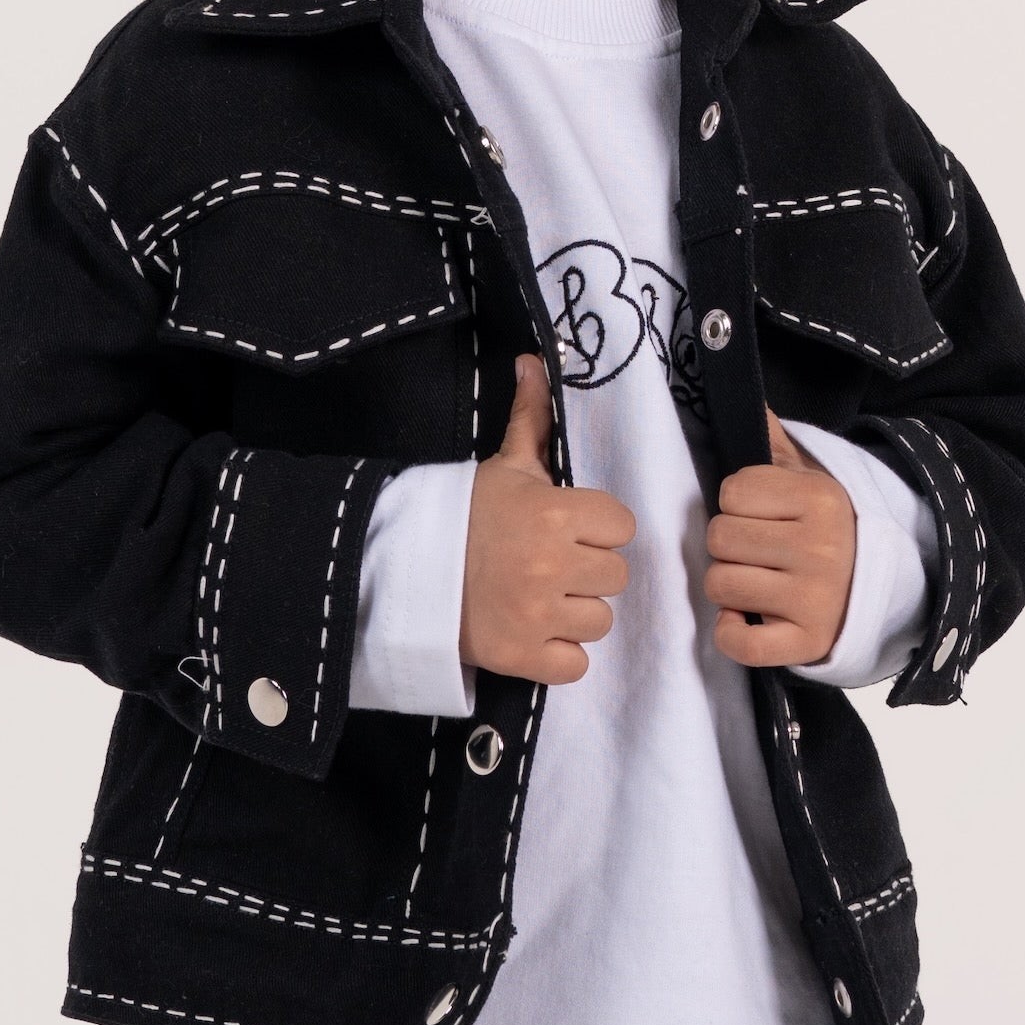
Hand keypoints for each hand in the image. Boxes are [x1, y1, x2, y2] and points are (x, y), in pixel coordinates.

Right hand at [461, 357, 635, 684]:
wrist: (402, 573)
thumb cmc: (463, 516)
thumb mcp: (502, 466)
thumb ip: (532, 419)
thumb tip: (535, 360)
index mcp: (554, 512)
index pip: (622, 526)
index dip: (598, 528)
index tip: (568, 528)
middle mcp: (552, 564)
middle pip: (616, 576)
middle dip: (588, 571)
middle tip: (550, 565)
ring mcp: (538, 615)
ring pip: (601, 621)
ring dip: (576, 613)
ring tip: (539, 598)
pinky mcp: (524, 658)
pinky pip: (576, 664)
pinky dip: (559, 654)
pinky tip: (533, 632)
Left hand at [701, 411, 857, 668]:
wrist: (878, 589)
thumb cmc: (825, 530)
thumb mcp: (809, 479)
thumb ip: (773, 441)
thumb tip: (747, 398)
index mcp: (820, 500)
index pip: (731, 492)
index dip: (737, 504)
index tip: (764, 516)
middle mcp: (819, 548)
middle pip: (719, 537)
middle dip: (730, 545)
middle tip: (759, 552)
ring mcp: (813, 600)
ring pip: (719, 584)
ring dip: (729, 587)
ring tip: (760, 583)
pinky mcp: (805, 643)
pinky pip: (738, 642)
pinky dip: (732, 633)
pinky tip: (750, 619)